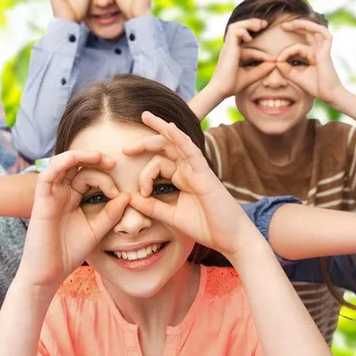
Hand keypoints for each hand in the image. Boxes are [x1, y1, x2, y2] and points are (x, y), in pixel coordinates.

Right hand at [18, 151, 129, 289]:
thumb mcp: (96, 230)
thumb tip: (127, 196)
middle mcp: (61, 193)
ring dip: (80, 156)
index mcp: (73, 198)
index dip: (105, 178)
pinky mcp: (41, 201)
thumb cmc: (68, 253)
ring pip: (61, 164)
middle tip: (112, 163)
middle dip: (95, 159)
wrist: (48, 274)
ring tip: (99, 157)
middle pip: (76, 165)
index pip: (88, 176)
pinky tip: (75, 159)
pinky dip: (60, 163)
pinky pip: (46, 176)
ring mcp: (51, 196)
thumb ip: (110, 214)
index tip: (119, 193)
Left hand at [124, 112, 259, 260]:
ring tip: (145, 116)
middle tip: (125, 149)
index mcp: (182, 177)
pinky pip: (191, 151)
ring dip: (161, 127)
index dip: (144, 176)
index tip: (141, 194)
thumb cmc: (206, 226)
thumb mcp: (171, 216)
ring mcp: (197, 169)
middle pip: (165, 146)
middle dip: (145, 143)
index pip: (158, 164)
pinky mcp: (205, 174)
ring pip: (177, 142)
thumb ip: (152, 206)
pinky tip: (169, 127)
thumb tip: (129, 197)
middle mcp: (189, 169)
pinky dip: (180, 138)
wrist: (230, 239)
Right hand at [205, 19, 274, 99]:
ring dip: (248, 23)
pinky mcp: (228, 46)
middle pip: (239, 28)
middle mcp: (230, 48)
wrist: (221, 89)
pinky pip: (234, 31)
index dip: (262, 51)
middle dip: (252, 23)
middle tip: (265, 24)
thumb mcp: (252, 75)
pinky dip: (244, 31)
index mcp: (234, 54)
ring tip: (259, 26)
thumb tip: (274, 63)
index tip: (274, 58)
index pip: (250, 47)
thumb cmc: (233, 84)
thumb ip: (262, 69)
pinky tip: (250, 39)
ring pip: (235, 26)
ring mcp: (228, 46)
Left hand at [278, 19, 342, 103]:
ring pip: (315, 30)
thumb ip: (286, 68)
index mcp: (312, 56)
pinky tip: (302, 25)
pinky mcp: (326, 50)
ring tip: (290, 24)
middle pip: (309, 32)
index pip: (298, 47)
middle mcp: (318, 50)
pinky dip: (314, 27)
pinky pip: (324, 33)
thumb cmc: (315, 87)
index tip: (277, 60)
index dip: (286, 51)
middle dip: (296, 27)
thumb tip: (276, 60)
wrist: (328, 94)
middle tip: (283, 25)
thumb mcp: (296, 76)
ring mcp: (323, 49)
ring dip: (303, 24)